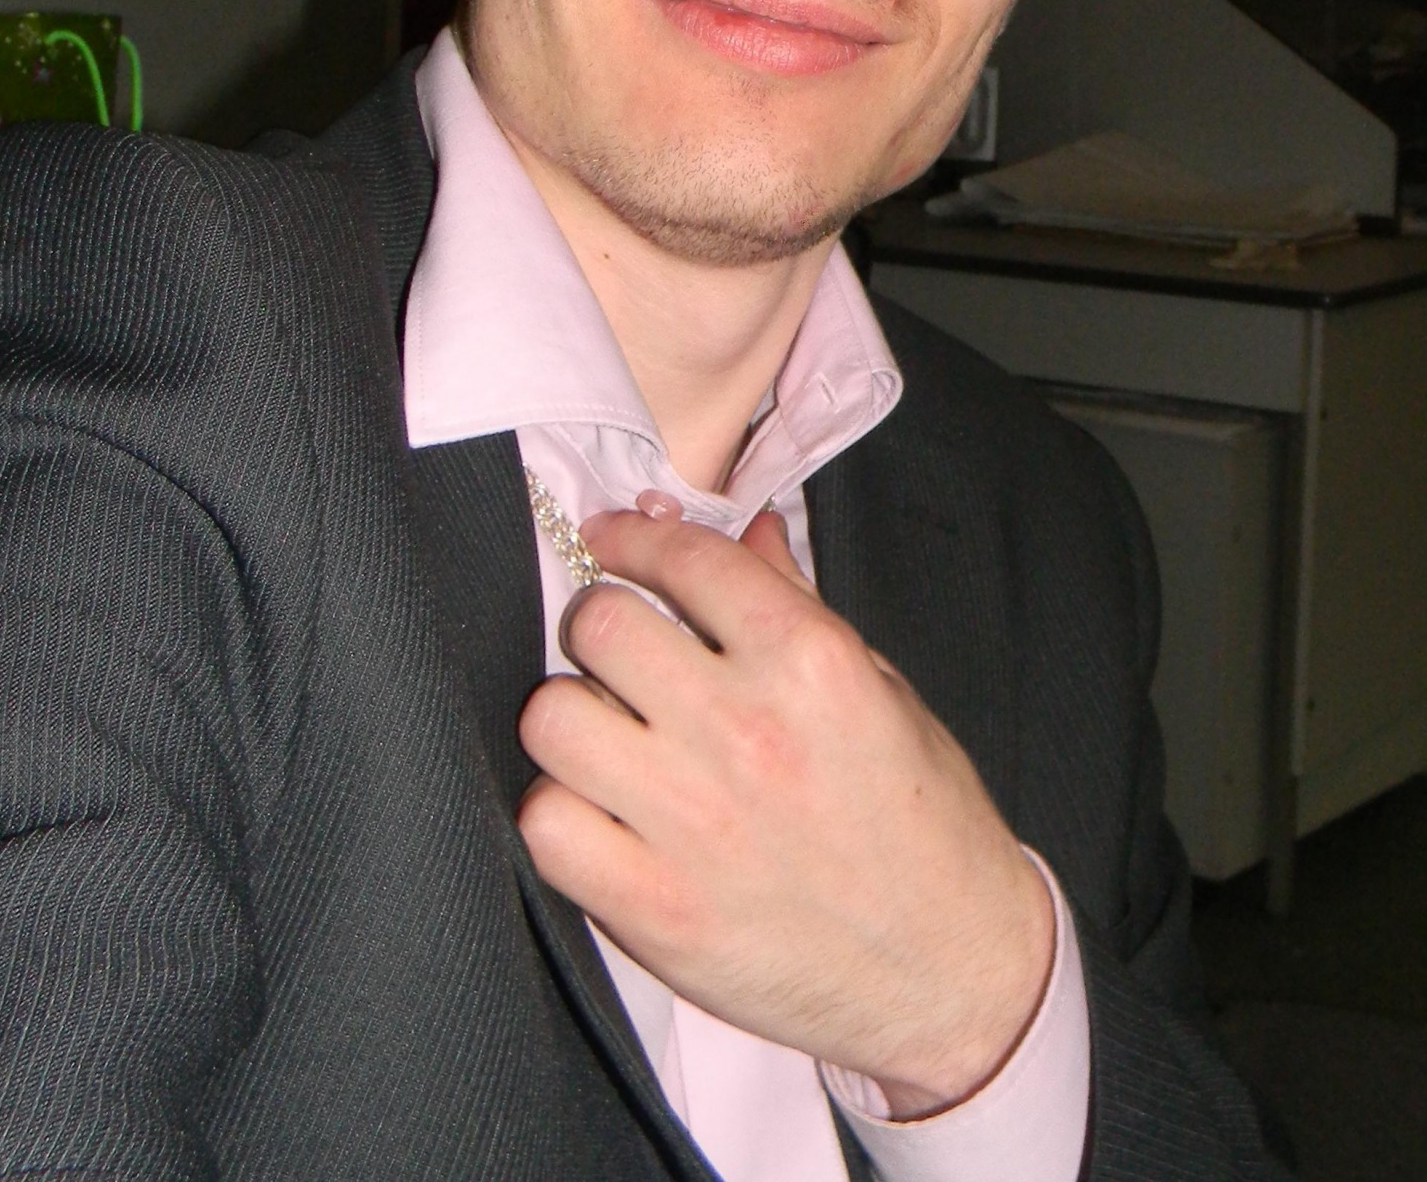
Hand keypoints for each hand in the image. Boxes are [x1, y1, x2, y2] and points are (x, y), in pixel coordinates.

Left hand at [516, 505, 1053, 1113]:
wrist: (952, 973)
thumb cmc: (924, 823)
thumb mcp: (882, 691)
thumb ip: (799, 603)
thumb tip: (749, 527)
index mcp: (812, 663)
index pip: (685, 560)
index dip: (633, 538)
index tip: (611, 540)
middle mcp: (747, 731)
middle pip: (600, 626)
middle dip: (602, 624)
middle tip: (618, 650)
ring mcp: (695, 824)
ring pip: (554, 719)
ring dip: (572, 717)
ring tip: (607, 734)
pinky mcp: (657, 911)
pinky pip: (547, 826)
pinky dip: (561, 812)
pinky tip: (600, 811)